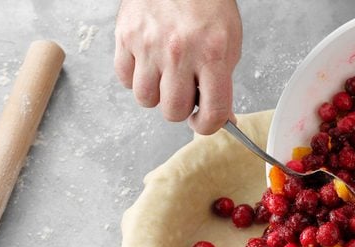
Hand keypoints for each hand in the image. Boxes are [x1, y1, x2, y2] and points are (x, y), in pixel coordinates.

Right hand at [114, 0, 241, 134]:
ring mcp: (149, 45)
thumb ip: (224, 83)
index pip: (212, 113)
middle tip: (184, 93)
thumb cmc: (207, 4)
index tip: (204, 121)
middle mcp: (180, 53)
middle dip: (180, 108)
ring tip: (165, 77)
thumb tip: (222, 117)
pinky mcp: (125, 36)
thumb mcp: (229, 43)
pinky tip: (148, 64)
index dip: (208, 125)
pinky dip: (136, 77)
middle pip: (173, 112)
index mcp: (212, 55)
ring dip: (156, 95)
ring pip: (145, 100)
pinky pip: (125, 78)